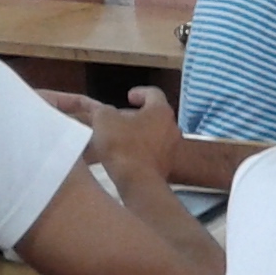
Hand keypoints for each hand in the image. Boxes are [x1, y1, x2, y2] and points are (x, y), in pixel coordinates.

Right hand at [44, 84, 181, 181]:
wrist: (139, 182)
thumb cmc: (123, 145)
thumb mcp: (105, 120)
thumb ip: (104, 110)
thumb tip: (107, 113)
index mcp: (161, 111)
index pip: (153, 93)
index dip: (140, 92)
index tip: (128, 96)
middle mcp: (171, 127)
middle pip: (152, 116)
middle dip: (132, 116)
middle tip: (116, 119)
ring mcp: (170, 148)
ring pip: (150, 135)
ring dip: (133, 134)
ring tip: (114, 137)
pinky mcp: (165, 166)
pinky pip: (149, 153)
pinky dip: (136, 151)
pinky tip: (121, 156)